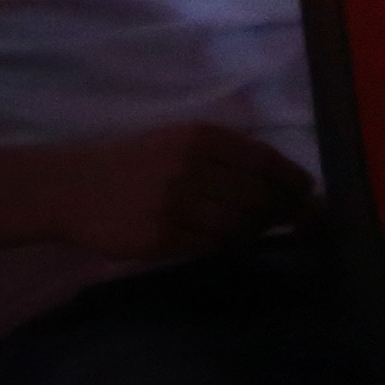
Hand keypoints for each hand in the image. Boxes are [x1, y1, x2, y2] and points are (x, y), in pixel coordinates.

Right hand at [28, 123, 315, 261]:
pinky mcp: (162, 236)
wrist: (73, 187)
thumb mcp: (178, 140)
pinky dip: (227, 246)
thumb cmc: (134, 163)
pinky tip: (230, 243)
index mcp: (200, 137)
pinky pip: (212, 246)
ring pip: (239, 225)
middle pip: (259, 196)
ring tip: (261, 232)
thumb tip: (283, 180)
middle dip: (285, 211)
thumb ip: (225, 154)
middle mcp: (192, 167)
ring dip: (257, 232)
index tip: (311, 194)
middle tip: (301, 222)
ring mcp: (177, 204)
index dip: (294, 181)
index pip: (265, 161)